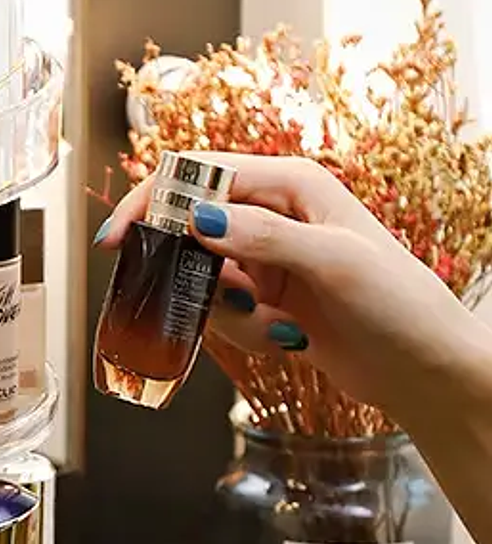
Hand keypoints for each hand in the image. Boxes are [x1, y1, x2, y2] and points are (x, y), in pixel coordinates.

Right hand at [95, 153, 474, 425]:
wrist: (424, 368)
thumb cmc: (401, 305)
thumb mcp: (335, 262)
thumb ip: (265, 236)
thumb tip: (200, 218)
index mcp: (291, 183)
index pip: (199, 174)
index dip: (152, 202)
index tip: (120, 240)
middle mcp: (273, 213)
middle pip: (188, 228)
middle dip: (190, 273)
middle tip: (200, 301)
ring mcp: (266, 257)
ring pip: (201, 277)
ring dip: (228, 313)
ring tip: (278, 329)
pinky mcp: (263, 298)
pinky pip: (220, 311)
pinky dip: (243, 333)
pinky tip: (286, 339)